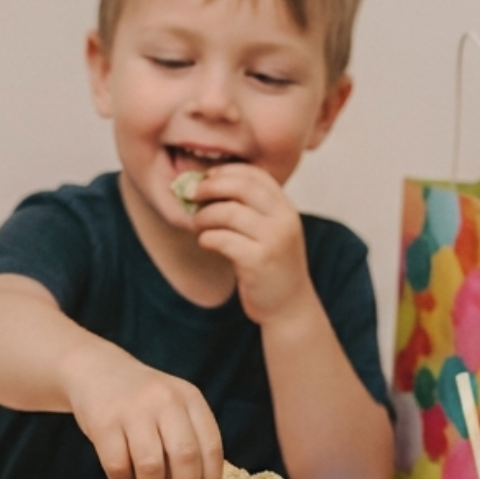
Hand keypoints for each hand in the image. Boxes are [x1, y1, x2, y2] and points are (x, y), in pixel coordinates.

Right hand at [62, 348, 222, 478]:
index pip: (211, 447)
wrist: (96, 372)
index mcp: (190, 398)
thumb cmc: (142, 403)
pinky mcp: (103, 422)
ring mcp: (133, 409)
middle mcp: (165, 400)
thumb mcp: (173, 409)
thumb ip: (188, 444)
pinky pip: (118, 466)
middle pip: (185, 458)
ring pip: (151, 466)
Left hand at [188, 164, 315, 325]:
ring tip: (197, 224)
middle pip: (241, 187)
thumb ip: (251, 210)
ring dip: (204, 216)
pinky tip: (205, 242)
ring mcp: (273, 240)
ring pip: (229, 212)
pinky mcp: (259, 261)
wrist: (288, 307)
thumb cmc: (271, 268)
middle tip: (191, 195)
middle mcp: (284, 220)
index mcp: (286, 208)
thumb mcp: (270, 232)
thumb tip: (207, 185)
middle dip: (210, 187)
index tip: (206, 178)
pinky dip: (207, 238)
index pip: (256, 175)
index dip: (227, 171)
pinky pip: (223, 239)